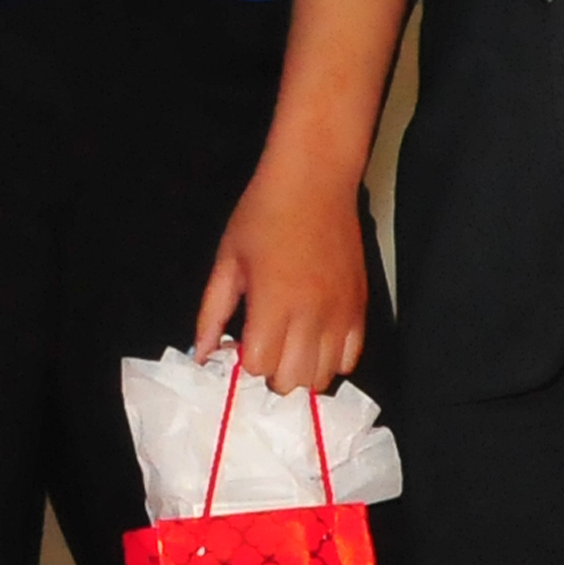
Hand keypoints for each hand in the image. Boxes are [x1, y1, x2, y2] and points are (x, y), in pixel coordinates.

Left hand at [197, 152, 367, 397]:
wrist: (315, 183)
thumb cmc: (263, 215)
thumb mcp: (227, 261)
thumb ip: (212, 312)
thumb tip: (201, 353)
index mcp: (274, 304)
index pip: (260, 366)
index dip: (244, 362)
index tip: (238, 346)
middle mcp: (313, 317)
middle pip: (294, 381)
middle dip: (271, 376)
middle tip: (261, 352)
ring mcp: (342, 315)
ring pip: (325, 376)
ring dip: (301, 372)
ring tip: (286, 349)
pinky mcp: (361, 309)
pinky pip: (351, 358)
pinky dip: (332, 361)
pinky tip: (314, 342)